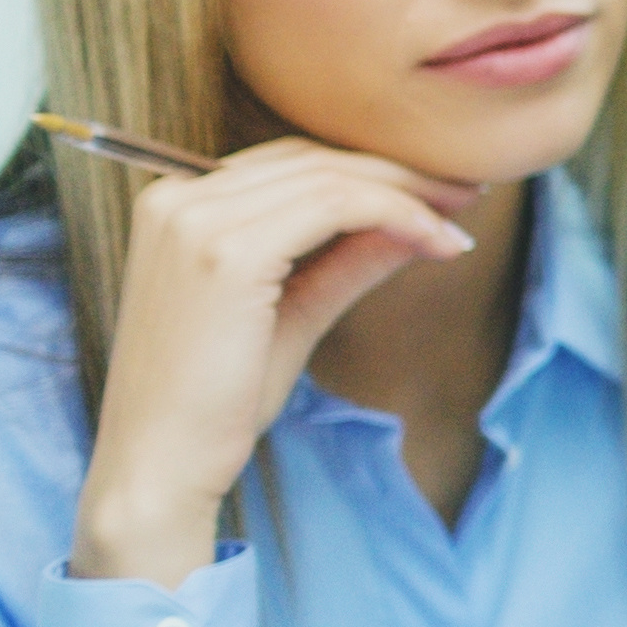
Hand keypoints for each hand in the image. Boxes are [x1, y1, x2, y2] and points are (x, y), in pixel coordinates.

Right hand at [74, 140, 480, 586]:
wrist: (161, 468)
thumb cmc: (217, 403)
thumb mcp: (294, 311)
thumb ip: (348, 259)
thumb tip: (423, 221)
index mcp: (176, 205)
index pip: (291, 163)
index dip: (373, 170)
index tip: (439, 192)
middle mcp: (178, 199)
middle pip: (313, 159)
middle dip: (400, 172)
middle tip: (466, 194)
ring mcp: (195, 220)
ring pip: (332, 179)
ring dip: (410, 194)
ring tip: (460, 219)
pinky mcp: (227, 251)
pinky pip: (337, 207)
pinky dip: (399, 216)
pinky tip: (440, 244)